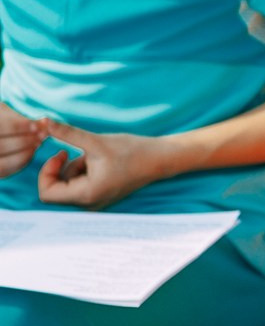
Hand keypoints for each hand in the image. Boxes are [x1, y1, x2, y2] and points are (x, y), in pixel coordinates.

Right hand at [0, 107, 41, 180]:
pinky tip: (31, 151)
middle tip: (43, 135)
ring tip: (38, 142)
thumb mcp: (4, 114)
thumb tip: (45, 122)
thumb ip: (21, 118)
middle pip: (1, 146)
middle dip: (24, 140)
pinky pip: (5, 171)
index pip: (0, 127)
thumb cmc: (0, 120)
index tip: (37, 124)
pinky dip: (21, 162)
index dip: (18, 126)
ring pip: (3, 163)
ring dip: (25, 153)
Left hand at [34, 123, 173, 207]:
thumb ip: (67, 133)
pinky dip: (81, 172)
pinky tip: (97, 161)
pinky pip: (78, 186)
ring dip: (72, 169)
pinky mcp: (100, 196)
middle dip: (60, 169)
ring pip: (67, 187)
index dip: (47, 172)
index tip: (60, 153)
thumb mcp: (96, 141)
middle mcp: (89, 204)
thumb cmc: (133, 152)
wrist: (161, 159)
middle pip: (56, 190)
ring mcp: (95, 201)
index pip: (46, 194)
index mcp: (86, 194)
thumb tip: (43, 121)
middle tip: (70, 151)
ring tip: (91, 156)